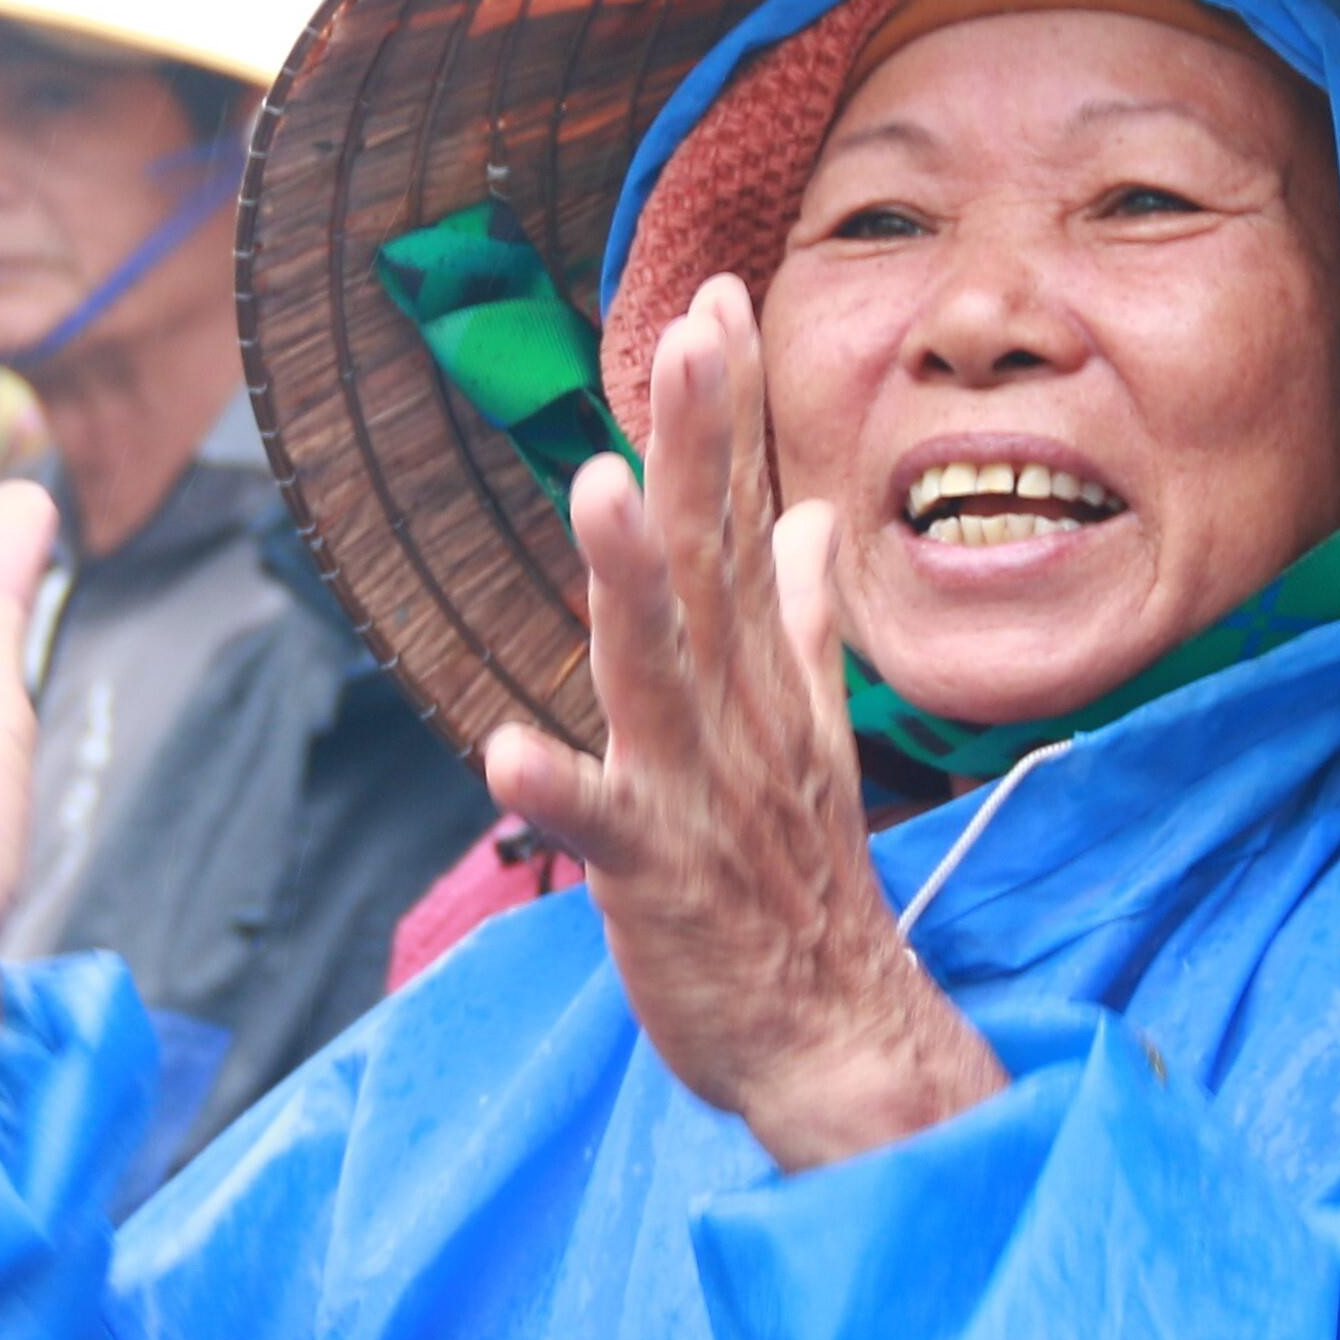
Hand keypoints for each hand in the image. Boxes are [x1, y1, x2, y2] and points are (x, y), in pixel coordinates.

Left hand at [478, 275, 1004, 1169]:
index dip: (728, 416)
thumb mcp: (811, 740)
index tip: (719, 296)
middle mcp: (735, 721)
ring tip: (599, 488)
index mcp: (760, 682)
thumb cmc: (804, 892)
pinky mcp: (658, 881)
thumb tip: (803, 520)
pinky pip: (601, 829)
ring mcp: (699, 797)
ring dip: (631, 582)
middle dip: (700, 447)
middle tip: (691, 329)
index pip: (743, 521)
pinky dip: (554, 791)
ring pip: (660, 673)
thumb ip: (799, 628)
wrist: (838, 1043)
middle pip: (712, 565)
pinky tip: (501, 752)